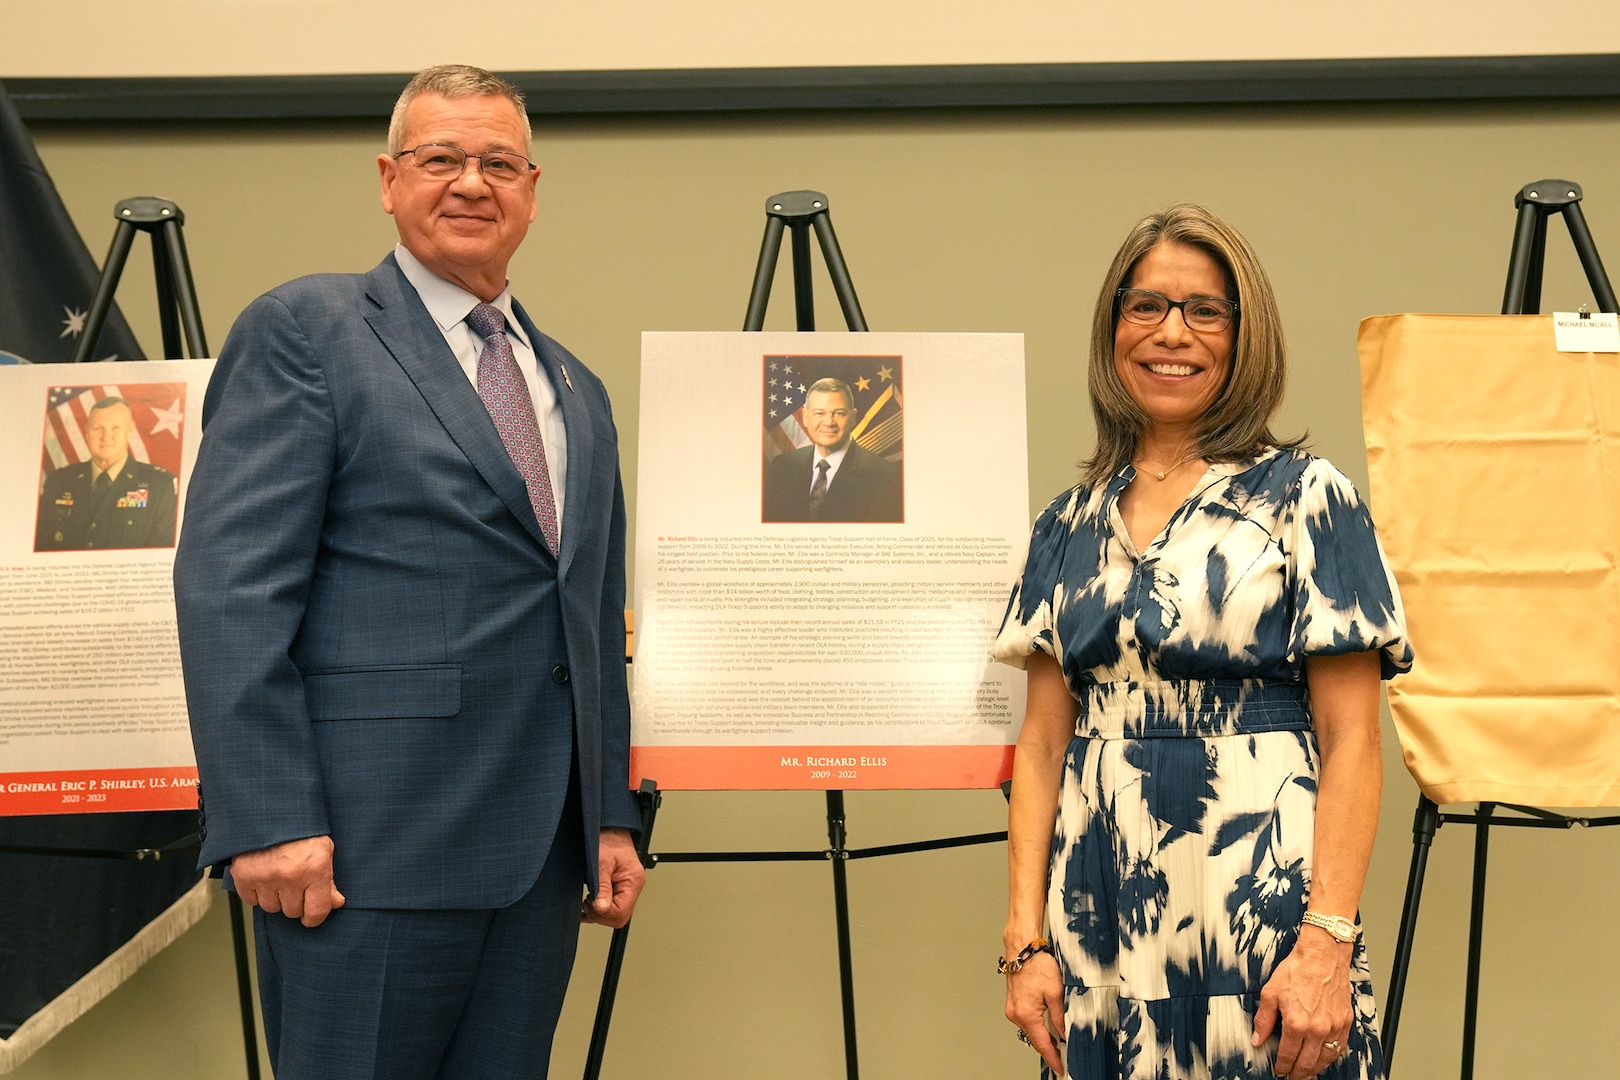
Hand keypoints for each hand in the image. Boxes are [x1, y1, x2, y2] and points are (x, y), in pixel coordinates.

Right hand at [230, 835, 345, 927]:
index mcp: (314, 869)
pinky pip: (251, 900)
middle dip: (295, 900)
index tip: (312, 915)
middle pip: (293, 911)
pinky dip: (256, 892)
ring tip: (278, 875)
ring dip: (275, 897)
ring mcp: (264, 877)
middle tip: (295, 882)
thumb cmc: (301, 827)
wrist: (271, 808)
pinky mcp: (243, 876)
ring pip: (272, 907)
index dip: (315, 917)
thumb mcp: (323, 848)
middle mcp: (289, 876)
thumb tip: (335, 903)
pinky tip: (263, 876)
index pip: (316, 912)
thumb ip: (329, 879)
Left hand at [582, 827, 644, 927]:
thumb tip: (601, 908)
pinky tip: (589, 904)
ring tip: (589, 898)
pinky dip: (598, 908)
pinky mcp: (619, 887)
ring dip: (599, 911)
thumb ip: (602, 887)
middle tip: (589, 902)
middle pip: (620, 917)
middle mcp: (633, 886)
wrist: (609, 827)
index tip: (592, 903)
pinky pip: (611, 906)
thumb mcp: (601, 862)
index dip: (604, 912)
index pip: (622, 911)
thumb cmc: (607, 839)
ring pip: (615, 914)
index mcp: (633, 880)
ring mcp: (627, 887)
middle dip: (601, 914)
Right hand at [1004, 952, 1065, 1075]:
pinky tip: (1046, 1027)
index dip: (1053, 1058)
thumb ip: (1060, 1017)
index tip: (1059, 1068)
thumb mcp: (1056, 992)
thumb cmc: (1037, 964)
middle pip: (1034, 1039)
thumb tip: (1064, 1034)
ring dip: (1042, 1037)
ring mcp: (1012, 1009)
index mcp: (1027, 1014)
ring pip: (1030, 1030)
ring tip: (1058, 1042)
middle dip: (1048, 1049)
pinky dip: (1036, 1026)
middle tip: (1062, 1058)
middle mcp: (1016, 1014)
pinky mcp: (1013, 1003)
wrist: (1022, 948)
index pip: (1042, 1044)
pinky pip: (1026, 1021)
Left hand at [1251, 931, 1352, 1077]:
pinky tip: (1325, 1057)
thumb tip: (1257, 1038)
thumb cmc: (1299, 969)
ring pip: (1326, 1059)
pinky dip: (1332, 1056)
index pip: (1288, 1055)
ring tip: (1307, 1072)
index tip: (1279, 1070)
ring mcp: (1334, 1026)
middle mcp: (1317, 1029)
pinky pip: (1340, 1047)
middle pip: (1308, 1063)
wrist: (1323, 955)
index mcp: (1297, 1023)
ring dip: (1316, 1069)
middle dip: (1298, 1074)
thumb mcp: (1270, 992)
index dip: (1282, 1066)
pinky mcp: (1345, 1021)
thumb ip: (1264, 1019)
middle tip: (1292, 1077)